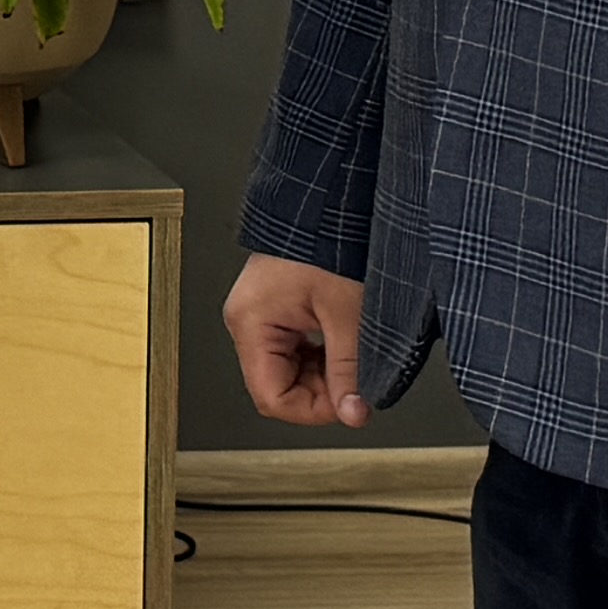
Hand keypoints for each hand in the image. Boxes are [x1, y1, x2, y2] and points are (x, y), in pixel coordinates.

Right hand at [222, 253, 373, 426]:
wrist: (332, 195)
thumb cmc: (331, 238)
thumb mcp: (348, 313)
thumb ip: (350, 369)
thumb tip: (353, 412)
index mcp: (251, 320)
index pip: (272, 397)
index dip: (314, 410)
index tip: (350, 404)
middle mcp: (249, 318)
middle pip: (279, 386)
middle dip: (321, 390)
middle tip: (358, 379)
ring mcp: (263, 312)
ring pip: (290, 370)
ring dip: (325, 371)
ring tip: (353, 351)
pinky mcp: (279, 306)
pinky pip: (296, 348)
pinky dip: (323, 353)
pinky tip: (344, 339)